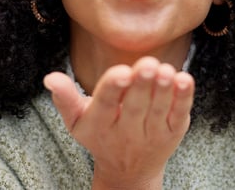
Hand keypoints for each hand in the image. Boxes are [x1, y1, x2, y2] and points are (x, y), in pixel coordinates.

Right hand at [43, 56, 194, 189]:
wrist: (128, 171)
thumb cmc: (100, 136)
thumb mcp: (76, 121)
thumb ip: (65, 98)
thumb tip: (50, 77)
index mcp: (100, 124)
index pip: (106, 104)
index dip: (113, 87)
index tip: (121, 71)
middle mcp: (127, 131)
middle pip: (135, 106)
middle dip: (141, 84)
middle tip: (147, 63)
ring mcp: (152, 133)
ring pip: (159, 109)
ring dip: (163, 89)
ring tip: (165, 70)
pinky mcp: (173, 133)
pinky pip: (180, 114)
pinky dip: (184, 98)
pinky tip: (184, 80)